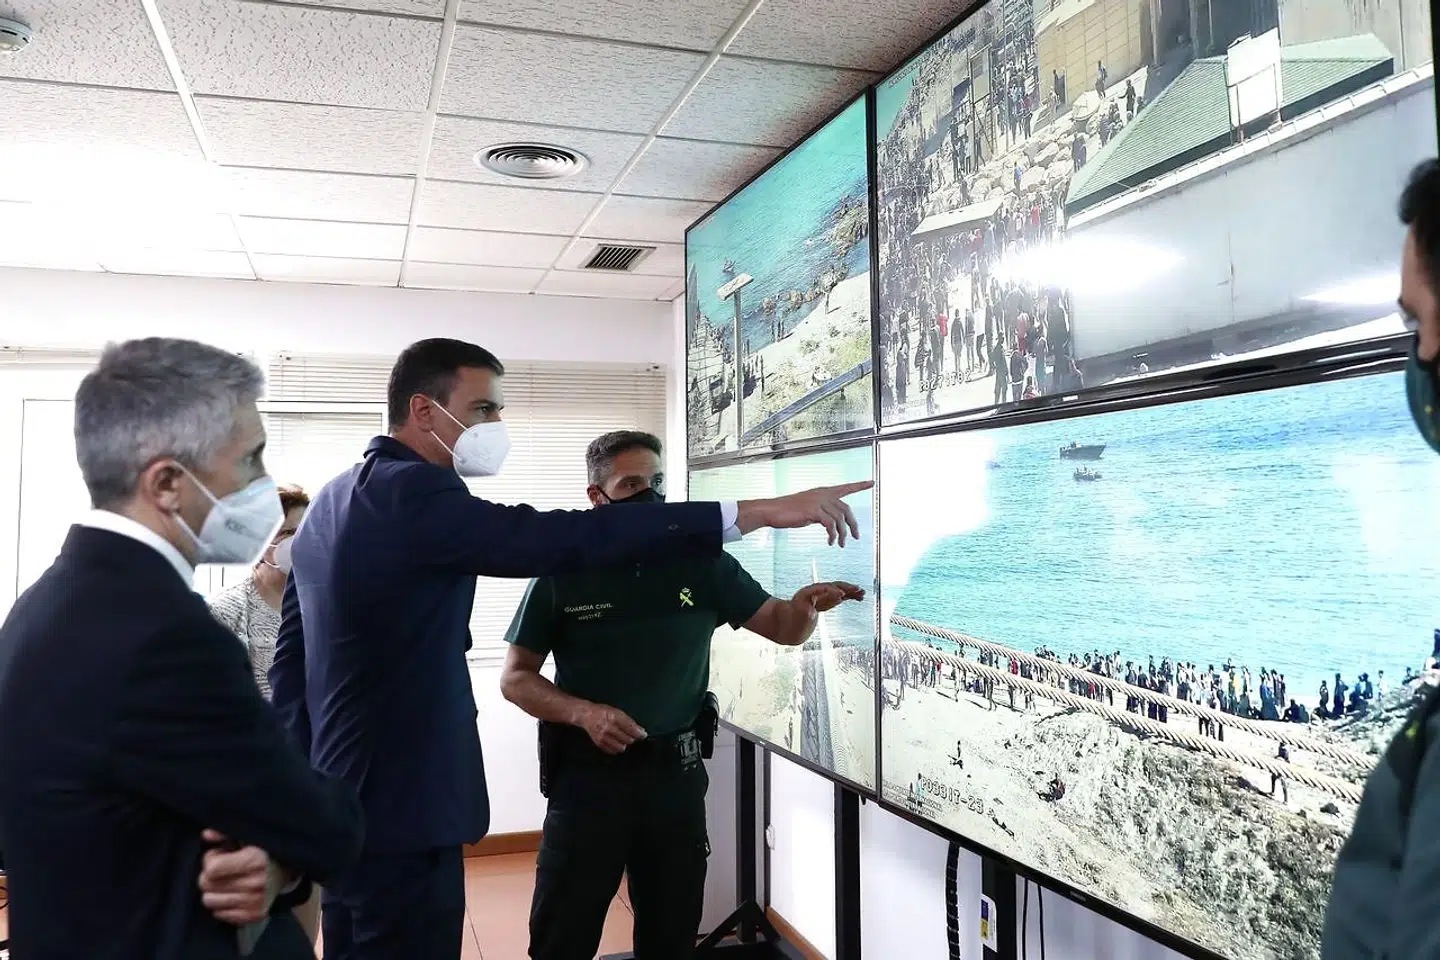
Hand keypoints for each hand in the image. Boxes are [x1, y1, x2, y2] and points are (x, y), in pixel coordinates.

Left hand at [198, 829, 275, 925]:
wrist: (289, 869)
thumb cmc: (263, 850)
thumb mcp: (248, 835)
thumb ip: (225, 832)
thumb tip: (206, 834)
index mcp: (255, 861)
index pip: (211, 869)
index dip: (211, 859)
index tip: (219, 855)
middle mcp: (256, 884)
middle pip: (207, 886)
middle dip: (209, 875)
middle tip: (222, 869)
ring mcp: (255, 902)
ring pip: (210, 902)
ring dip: (214, 891)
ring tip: (227, 881)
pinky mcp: (255, 915)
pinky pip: (220, 914)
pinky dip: (222, 905)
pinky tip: (233, 893)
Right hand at [579, 703, 645, 754]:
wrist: (587, 715)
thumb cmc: (603, 712)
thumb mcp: (617, 711)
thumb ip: (628, 721)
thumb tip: (640, 731)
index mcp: (614, 717)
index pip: (631, 728)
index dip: (639, 733)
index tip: (643, 735)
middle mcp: (608, 727)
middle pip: (627, 739)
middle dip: (632, 738)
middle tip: (632, 736)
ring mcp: (603, 737)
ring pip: (621, 747)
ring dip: (624, 744)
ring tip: (623, 739)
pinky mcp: (599, 743)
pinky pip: (612, 751)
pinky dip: (616, 748)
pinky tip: (616, 742)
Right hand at [737, 481, 872, 545]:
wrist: (772, 511)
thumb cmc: (788, 511)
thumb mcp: (809, 509)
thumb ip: (822, 511)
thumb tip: (831, 522)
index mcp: (823, 492)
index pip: (845, 488)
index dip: (859, 485)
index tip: (872, 482)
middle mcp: (822, 494)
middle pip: (846, 509)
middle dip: (853, 524)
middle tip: (856, 537)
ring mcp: (818, 501)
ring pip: (839, 519)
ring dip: (842, 534)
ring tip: (841, 545)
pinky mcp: (813, 511)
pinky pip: (830, 525)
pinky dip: (832, 535)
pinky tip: (830, 541)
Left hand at [793, 581, 865, 614]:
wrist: (794, 615)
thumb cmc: (795, 613)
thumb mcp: (797, 613)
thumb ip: (804, 612)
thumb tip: (811, 613)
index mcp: (809, 591)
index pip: (822, 588)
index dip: (832, 591)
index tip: (841, 595)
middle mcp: (818, 590)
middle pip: (833, 586)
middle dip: (845, 587)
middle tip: (856, 589)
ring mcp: (826, 593)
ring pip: (840, 589)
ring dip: (851, 590)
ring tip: (862, 592)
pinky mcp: (831, 598)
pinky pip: (843, 595)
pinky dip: (851, 596)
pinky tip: (860, 597)